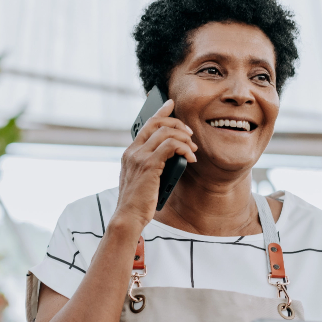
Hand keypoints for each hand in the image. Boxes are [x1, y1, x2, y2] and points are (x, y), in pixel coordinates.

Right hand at [113, 99, 197, 230]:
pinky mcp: (149, 165)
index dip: (160, 112)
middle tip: (191, 135)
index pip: (146, 124)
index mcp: (130, 153)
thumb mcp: (142, 179)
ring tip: (193, 149)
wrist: (128, 217)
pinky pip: (171, 146)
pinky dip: (184, 149)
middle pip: (157, 123)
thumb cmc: (137, 203)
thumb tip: (170, 156)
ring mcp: (139, 157)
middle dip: (177, 124)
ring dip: (184, 138)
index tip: (171, 104)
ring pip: (166, 132)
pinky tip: (191, 157)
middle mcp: (132, 151)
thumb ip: (150, 165)